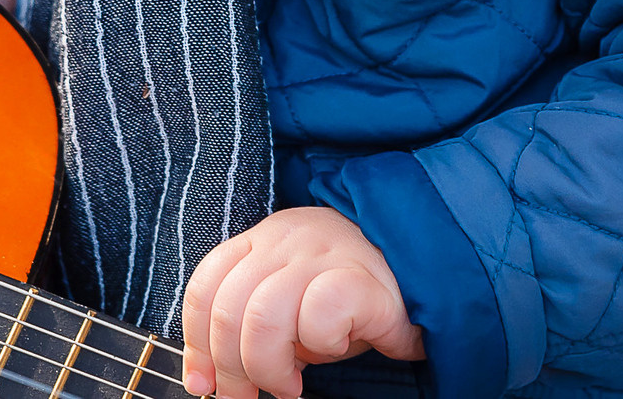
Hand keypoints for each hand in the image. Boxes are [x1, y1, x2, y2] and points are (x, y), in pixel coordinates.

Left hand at [181, 207, 423, 398]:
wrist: (425, 270)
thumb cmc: (347, 299)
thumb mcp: (288, 304)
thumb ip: (246, 327)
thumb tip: (204, 379)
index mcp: (264, 241)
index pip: (206, 286)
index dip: (196, 342)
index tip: (205, 383)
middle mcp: (287, 239)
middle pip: (228, 308)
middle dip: (231, 370)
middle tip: (252, 396)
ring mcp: (322, 254)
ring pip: (263, 316)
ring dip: (271, 367)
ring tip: (292, 384)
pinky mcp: (360, 279)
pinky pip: (318, 316)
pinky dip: (320, 344)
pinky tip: (336, 349)